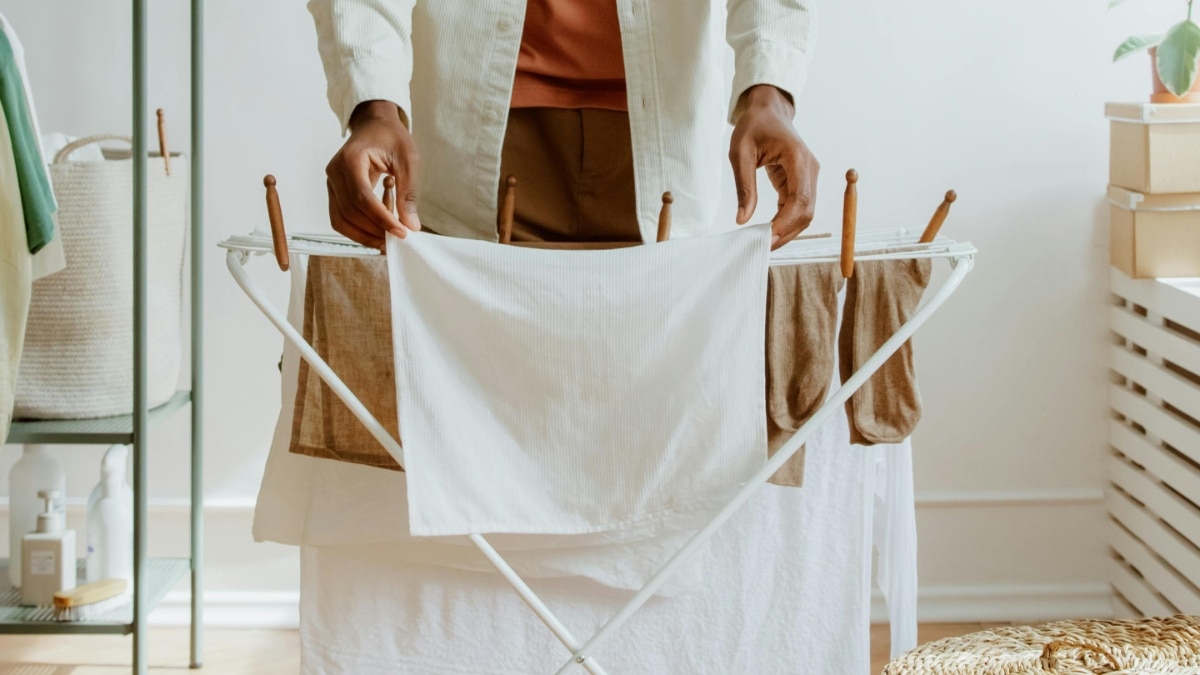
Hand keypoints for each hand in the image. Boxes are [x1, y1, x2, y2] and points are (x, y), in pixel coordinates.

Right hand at [325, 100, 420, 249]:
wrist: (375, 124)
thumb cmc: (391, 137)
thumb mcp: (407, 160)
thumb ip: (407, 192)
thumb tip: (411, 225)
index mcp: (350, 159)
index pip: (362, 197)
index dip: (381, 219)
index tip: (402, 232)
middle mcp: (334, 172)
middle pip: (349, 212)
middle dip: (374, 230)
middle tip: (397, 239)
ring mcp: (331, 183)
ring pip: (340, 219)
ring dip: (363, 235)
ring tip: (387, 241)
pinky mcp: (335, 192)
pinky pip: (340, 217)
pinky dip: (357, 230)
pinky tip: (376, 233)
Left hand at [729, 85, 818, 248]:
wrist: (769, 111)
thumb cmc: (754, 126)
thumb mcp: (740, 153)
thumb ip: (744, 186)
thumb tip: (743, 220)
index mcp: (798, 158)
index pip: (800, 198)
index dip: (786, 222)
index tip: (767, 237)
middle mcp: (810, 169)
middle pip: (807, 211)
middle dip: (787, 232)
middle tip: (763, 247)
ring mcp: (809, 176)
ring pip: (806, 213)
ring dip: (788, 230)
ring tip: (765, 242)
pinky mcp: (802, 182)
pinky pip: (798, 207)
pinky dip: (786, 222)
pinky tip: (769, 230)